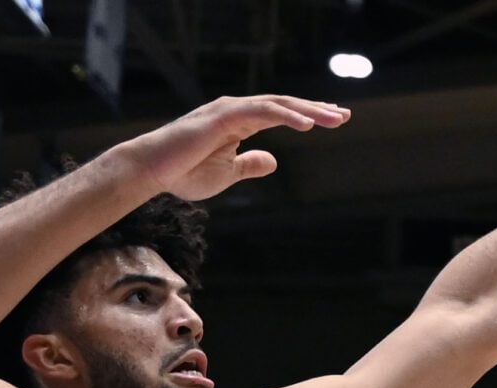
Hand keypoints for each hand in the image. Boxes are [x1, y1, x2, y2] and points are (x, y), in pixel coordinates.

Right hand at [119, 95, 349, 201]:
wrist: (153, 172)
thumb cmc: (185, 173)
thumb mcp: (229, 173)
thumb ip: (250, 164)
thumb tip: (272, 161)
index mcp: (239, 122)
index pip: (280, 113)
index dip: (307, 115)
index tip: (334, 119)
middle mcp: (236, 111)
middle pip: (283, 105)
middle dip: (315, 109)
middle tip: (344, 115)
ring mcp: (228, 111)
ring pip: (276, 104)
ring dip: (308, 110)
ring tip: (335, 118)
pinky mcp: (222, 117)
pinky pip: (260, 112)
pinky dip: (286, 115)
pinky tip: (308, 123)